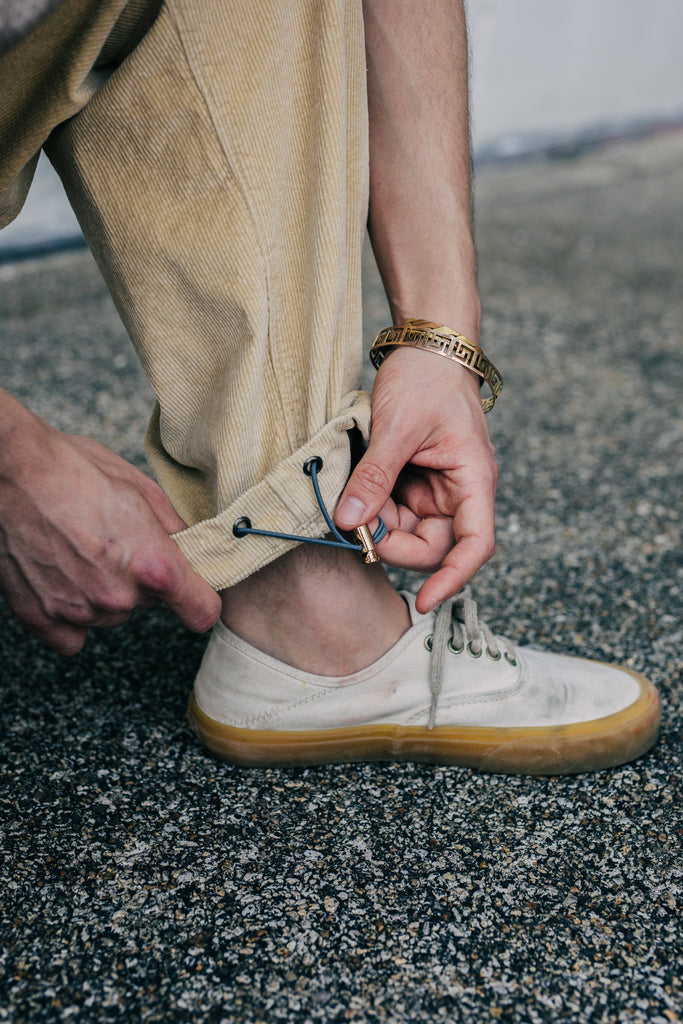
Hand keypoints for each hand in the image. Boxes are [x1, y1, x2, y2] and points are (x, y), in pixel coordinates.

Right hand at [0, 408, 220, 653]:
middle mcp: (118, 597)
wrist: (9, 470)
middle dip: (142, 579)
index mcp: (153, 566)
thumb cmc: (72, 469)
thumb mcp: (142, 489)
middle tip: (115, 541)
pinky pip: (72, 635)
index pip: (202, 611)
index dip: (201, 598)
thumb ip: (175, 531)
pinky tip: (63, 579)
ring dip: (105, 592)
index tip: (195, 590)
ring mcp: (77, 611)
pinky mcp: (41, 617)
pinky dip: (72, 614)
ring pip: (111, 614)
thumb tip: (191, 550)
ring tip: (81, 549)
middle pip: (150, 605)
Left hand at [335, 347, 497, 613]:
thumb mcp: (396, 427)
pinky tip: (357, 488)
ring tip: (355, 493)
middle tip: (357, 525)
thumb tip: (351, 523)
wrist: (424, 347)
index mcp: (473, 480)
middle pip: (433, 546)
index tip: (424, 601)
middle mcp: (460, 493)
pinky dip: (372, 508)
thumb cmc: (425, 379)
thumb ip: (374, 476)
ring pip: (407, 532)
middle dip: (395, 542)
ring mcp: (436, 491)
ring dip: (378, 523)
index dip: (453, 578)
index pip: (475, 544)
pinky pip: (393, 513)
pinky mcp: (414, 485)